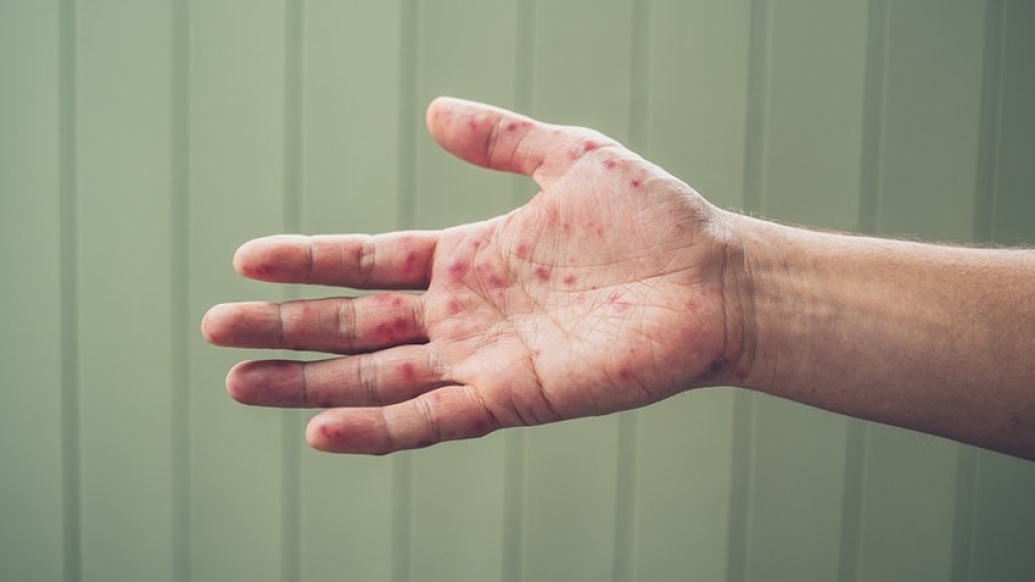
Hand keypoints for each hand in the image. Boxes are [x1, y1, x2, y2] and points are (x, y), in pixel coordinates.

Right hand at [201, 97, 741, 453]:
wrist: (715, 280)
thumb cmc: (654, 220)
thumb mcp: (569, 156)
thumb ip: (501, 139)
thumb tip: (433, 111)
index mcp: (470, 258)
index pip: (370, 261)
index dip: (310, 261)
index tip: (247, 258)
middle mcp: (466, 314)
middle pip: (357, 326)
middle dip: (286, 328)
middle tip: (217, 331)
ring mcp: (485, 359)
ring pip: (378, 379)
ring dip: (310, 385)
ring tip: (242, 384)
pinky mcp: (516, 396)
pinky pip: (434, 419)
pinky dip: (378, 428)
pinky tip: (322, 428)